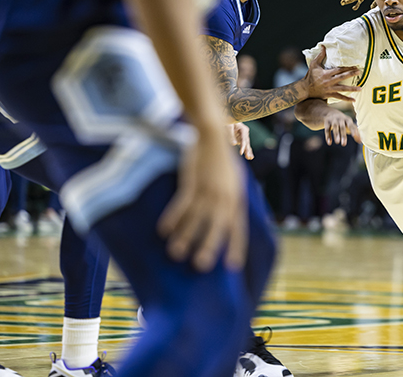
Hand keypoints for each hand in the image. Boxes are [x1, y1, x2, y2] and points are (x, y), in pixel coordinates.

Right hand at [157, 135, 246, 271]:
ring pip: (196, 218)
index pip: (238, 228)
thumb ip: (232, 201)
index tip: (232, 266)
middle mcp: (224, 198)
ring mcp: (208, 190)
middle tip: (200, 266)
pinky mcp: (193, 182)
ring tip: (176, 253)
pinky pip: (182, 204)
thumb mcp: (235, 182)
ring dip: (185, 236)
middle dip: (209, 246)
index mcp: (236, 200)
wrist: (213, 137)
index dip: (235, 247)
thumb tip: (230, 219)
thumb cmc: (222, 161)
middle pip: (218, 227)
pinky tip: (164, 231)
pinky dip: (173, 218)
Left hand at [228, 123, 253, 159]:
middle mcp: (245, 133)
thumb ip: (230, 135)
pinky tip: (249, 157)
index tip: (241, 153)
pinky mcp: (240, 139)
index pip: (243, 139)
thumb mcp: (228, 126)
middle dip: (247, 150)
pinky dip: (246, 151)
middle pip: (246, 143)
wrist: (227, 118)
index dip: (242, 146)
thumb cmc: (227, 121)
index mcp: (243, 129)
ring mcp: (243, 136)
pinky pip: (244, 146)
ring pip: (247, 145)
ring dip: (248, 152)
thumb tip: (234, 144)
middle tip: (248, 157)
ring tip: (250, 158)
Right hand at [305, 47, 361, 101]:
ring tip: (360, 88)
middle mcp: (329, 81)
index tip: (354, 66)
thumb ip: (320, 56)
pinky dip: (346, 99)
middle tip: (359, 72)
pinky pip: (339, 97)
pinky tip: (354, 100)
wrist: (305, 89)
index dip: (347, 67)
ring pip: (343, 89)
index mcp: (326, 74)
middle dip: (351, 74)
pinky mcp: (329, 95)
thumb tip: (324, 46)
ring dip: (352, 89)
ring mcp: (330, 89)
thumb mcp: (314, 64)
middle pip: (342, 77)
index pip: (338, 69)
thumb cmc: (310, 76)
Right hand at [323, 111, 360, 145]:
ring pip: (335, 127)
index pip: (351, 125)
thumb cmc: (342, 120)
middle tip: (344, 144)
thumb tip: (360, 141)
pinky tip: (329, 142)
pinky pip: (327, 129)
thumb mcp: (348, 123)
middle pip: (342, 127)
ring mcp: (333, 120)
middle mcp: (340, 119)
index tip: (354, 135)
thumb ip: (354, 132)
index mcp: (347, 119)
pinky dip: (328, 136)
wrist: (329, 112)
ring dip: (336, 134)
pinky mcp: (327, 122)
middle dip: (343, 135)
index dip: (353, 129)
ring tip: (337, 142)